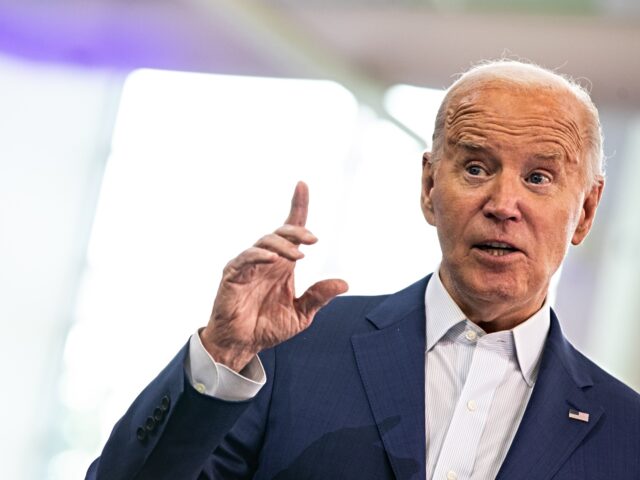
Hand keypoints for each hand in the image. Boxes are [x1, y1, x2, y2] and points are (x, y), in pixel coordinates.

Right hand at [200, 182, 348, 371]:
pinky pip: (246, 258)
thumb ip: (319, 297)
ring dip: (283, 245)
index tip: (302, 185)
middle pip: (281, 232)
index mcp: (283, 265)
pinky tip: (273, 260)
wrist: (242, 345)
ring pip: (265, 241)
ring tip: (298, 256)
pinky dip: (260, 255)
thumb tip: (344, 284)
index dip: (297, 206)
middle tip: (313, 240)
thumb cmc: (267, 328)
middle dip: (298, 230)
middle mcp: (267, 260)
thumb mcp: (301, 314)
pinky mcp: (233, 274)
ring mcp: (248, 265)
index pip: (291, 230)